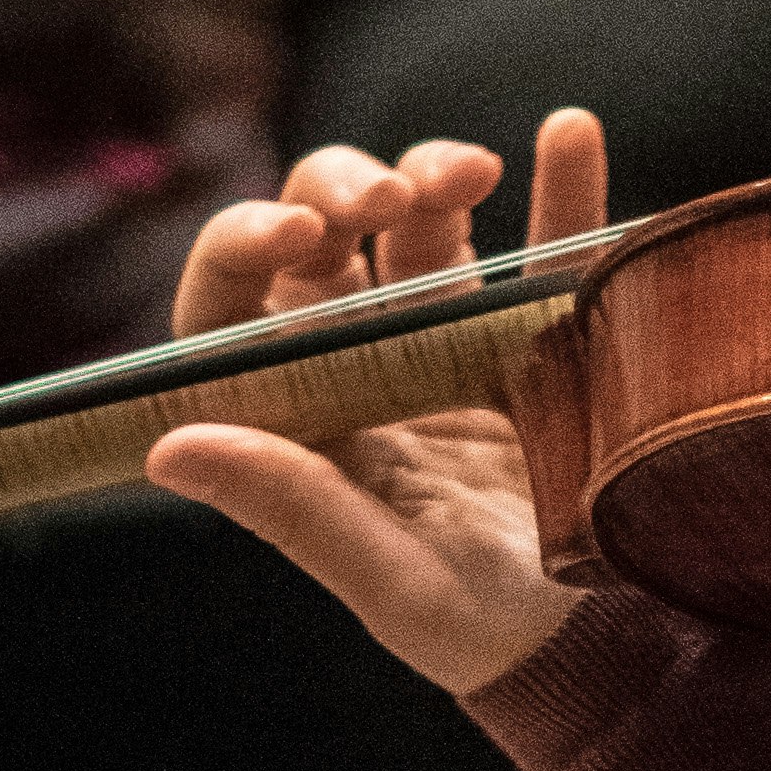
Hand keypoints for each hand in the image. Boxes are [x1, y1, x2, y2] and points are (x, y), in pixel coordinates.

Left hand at [146, 108, 609, 695]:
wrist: (602, 638)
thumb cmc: (473, 625)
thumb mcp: (384, 578)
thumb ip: (289, 507)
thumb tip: (168, 446)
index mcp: (299, 410)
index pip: (227, 306)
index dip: (242, 246)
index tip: (295, 232)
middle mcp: (360, 357)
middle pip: (323, 233)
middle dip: (345, 187)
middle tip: (389, 197)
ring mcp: (450, 333)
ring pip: (419, 216)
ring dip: (435, 169)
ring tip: (475, 172)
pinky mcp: (536, 326)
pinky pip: (541, 237)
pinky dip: (560, 181)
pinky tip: (570, 132)